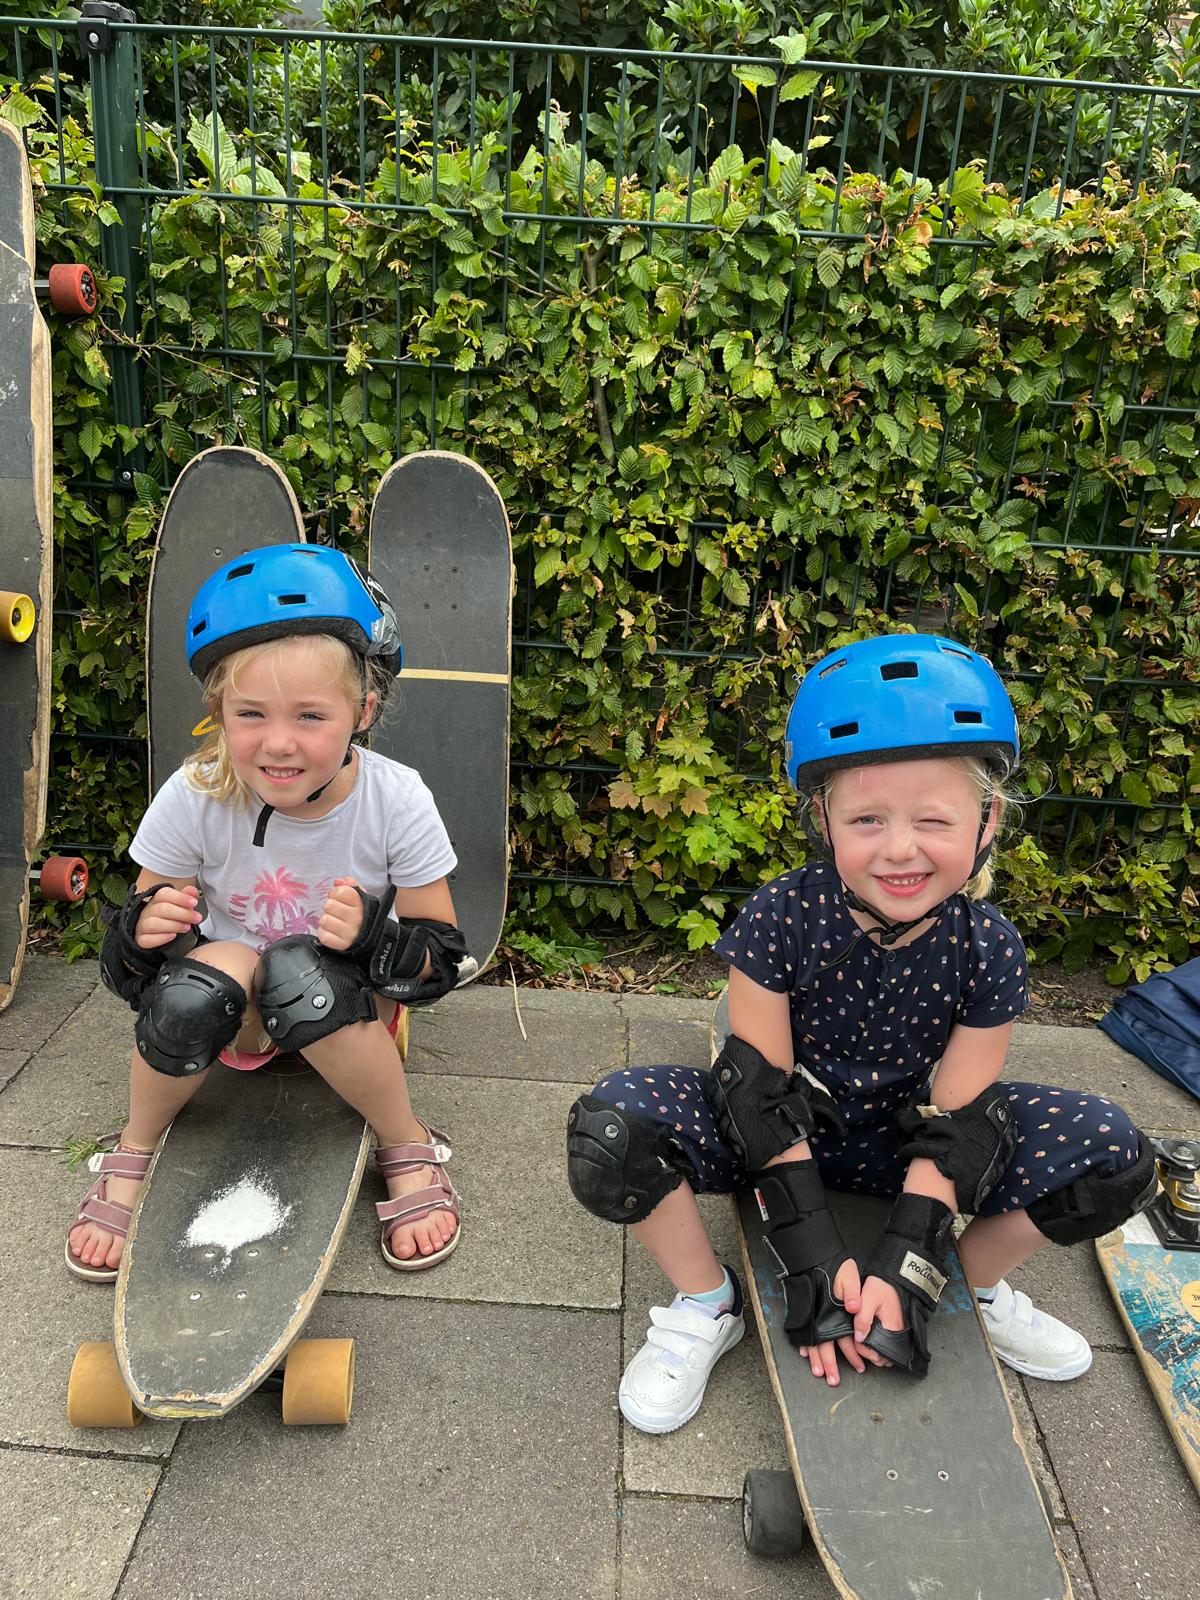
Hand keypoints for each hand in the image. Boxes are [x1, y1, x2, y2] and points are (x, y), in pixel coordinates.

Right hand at [135, 885, 200, 948]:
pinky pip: (146, 940)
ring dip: (173, 926)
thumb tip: (193, 891)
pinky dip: (160, 938)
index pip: (164, 894)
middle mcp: (147, 911)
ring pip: (153, 924)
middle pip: (162, 909)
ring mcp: (142, 925)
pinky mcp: (141, 939)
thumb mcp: (180, 904)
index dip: (180, 898)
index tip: (194, 902)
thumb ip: (187, 896)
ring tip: (187, 927)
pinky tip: (173, 936)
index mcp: (157, 899)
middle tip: (197, 918)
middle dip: (183, 914)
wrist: (157, 933)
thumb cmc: (170, 916)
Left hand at [318, 877, 365, 950]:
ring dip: (327, 920)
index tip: (340, 898)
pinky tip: (332, 932)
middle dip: (330, 907)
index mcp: (361, 904)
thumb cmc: (360, 914)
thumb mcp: (360, 897)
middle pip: (329, 905)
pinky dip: (325, 933)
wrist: (368, 937)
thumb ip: (350, 885)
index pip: (340, 891)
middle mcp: (357, 918)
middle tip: (336, 911)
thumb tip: (338, 882)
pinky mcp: (342, 945)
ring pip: (324, 920)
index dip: (335, 893)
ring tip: (334, 922)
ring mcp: (350, 932)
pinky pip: (324, 936)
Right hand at [793, 1259, 887, 1383]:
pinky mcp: (803, 1312)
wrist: (809, 1256)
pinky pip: (801, 1332)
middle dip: (829, 1365)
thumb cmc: (831, 1266)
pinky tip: (804, 1352)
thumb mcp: (848, 1275)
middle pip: (825, 1347)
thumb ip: (852, 1292)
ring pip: (813, 1343)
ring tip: (818, 1372)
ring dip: (815, 1359)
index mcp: (834, 1314)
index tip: (860, 1368)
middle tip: (833, 1380)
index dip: (852, 1355)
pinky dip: (802, 1344)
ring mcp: (810, 1316)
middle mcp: (821, 1319)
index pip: (844, 1341)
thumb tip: (854, 1307)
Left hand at [853, 1275, 904, 1359]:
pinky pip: (889, 1346)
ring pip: (886, 1355)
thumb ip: (862, 1318)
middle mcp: (898, 1335)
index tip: (855, 1340)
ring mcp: (899, 1334)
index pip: (877, 1353)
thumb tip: (858, 1338)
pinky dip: (880, 1346)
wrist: (895, 1276)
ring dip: (874, 1351)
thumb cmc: (882, 1286)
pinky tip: (871, 1336)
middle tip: (858, 1341)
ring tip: (864, 1339)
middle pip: (882, 1358)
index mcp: (891, 1329)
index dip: (863, 1350)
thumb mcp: (869, 1298)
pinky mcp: (897, 1330)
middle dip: (868, 1353)